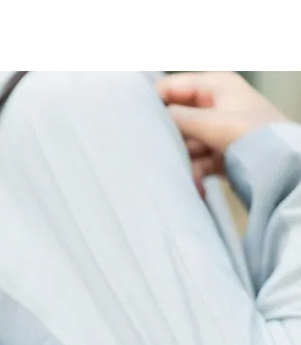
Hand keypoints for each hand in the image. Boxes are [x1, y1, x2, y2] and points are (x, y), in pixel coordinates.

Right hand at [155, 72, 287, 193]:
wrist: (284, 168)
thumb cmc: (255, 137)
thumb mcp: (213, 124)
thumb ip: (180, 119)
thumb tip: (151, 119)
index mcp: (216, 84)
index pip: (172, 86)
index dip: (152, 102)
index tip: (134, 122)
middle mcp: (215, 104)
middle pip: (176, 118)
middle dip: (168, 138)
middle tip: (153, 153)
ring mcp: (217, 130)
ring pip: (185, 143)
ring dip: (181, 160)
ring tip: (179, 175)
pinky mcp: (220, 154)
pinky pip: (197, 161)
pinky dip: (194, 173)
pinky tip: (195, 186)